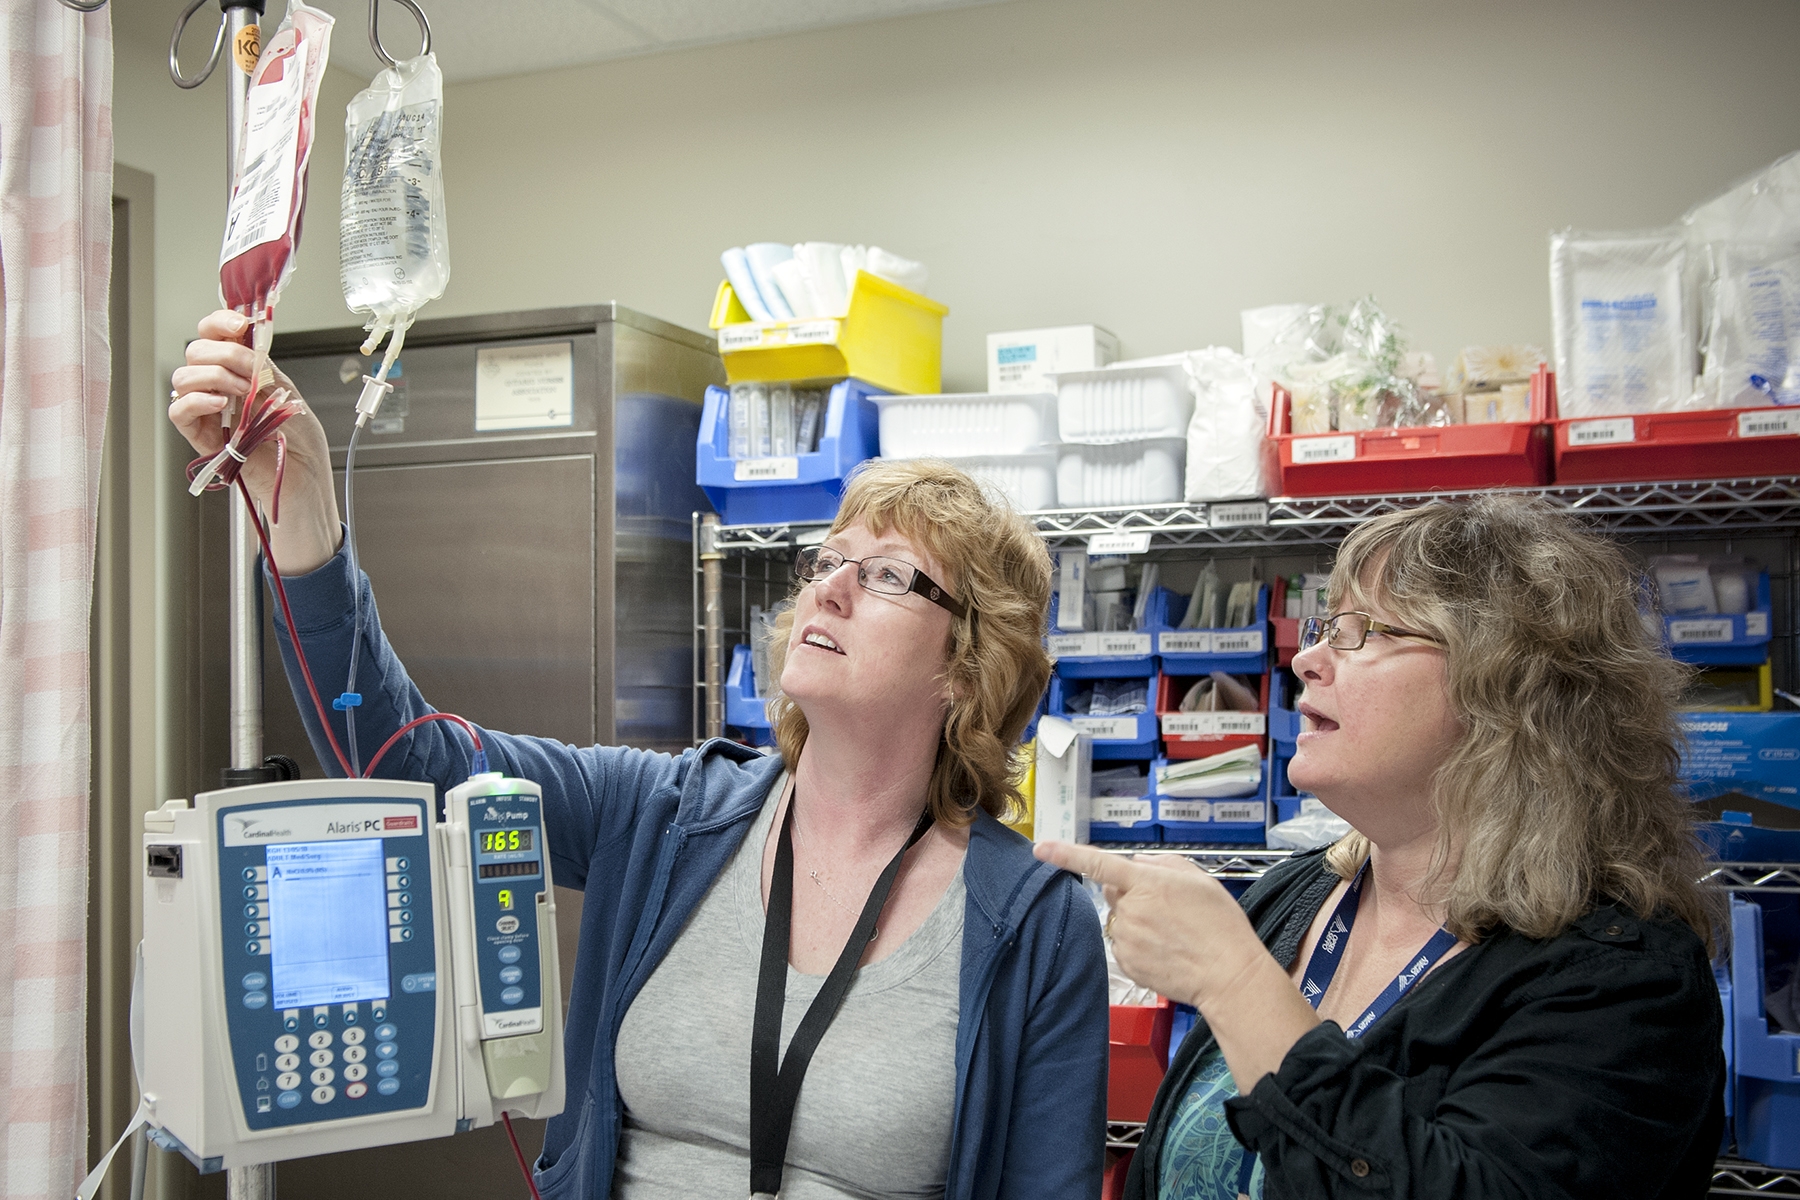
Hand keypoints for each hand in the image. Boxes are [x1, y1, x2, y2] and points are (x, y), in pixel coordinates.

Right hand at [170, 310, 341, 573]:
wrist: (304, 474)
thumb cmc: (300, 437)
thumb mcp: (286, 391)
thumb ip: (261, 366)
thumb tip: (245, 341)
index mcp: (239, 369)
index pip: (212, 333)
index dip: (220, 322)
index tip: (240, 324)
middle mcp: (218, 385)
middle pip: (196, 351)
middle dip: (225, 354)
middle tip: (251, 373)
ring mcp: (207, 410)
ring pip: (182, 378)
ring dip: (214, 377)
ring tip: (242, 393)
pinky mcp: (200, 435)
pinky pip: (179, 410)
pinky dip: (196, 401)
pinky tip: (220, 405)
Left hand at [1037, 840, 1321, 1090]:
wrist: (1229, 974)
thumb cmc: (1220, 925)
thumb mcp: (1199, 879)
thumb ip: (1163, 864)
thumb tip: (1139, 864)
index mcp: (1145, 883)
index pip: (1096, 863)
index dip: (1065, 854)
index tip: (1040, 848)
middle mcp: (1129, 911)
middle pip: (1114, 893)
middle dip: (1132, 895)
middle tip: (1168, 909)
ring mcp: (1126, 940)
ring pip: (1120, 921)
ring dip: (1137, 922)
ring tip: (1172, 934)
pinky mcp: (1128, 965)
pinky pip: (1124, 947)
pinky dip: (1140, 946)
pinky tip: (1166, 952)